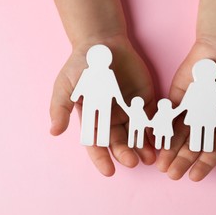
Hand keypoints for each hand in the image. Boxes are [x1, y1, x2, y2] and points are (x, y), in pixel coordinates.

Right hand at [50, 35, 156, 175]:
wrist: (103, 43)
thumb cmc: (81, 65)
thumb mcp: (66, 85)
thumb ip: (61, 108)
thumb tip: (54, 132)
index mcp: (94, 119)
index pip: (97, 144)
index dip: (102, 158)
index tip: (109, 171)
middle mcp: (112, 118)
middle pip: (120, 141)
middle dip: (126, 153)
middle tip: (134, 162)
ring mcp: (130, 110)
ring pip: (138, 134)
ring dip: (144, 146)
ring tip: (151, 157)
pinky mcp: (146, 100)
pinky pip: (152, 117)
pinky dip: (156, 128)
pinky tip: (161, 138)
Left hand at [156, 39, 215, 180]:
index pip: (213, 150)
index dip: (204, 164)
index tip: (194, 176)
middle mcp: (205, 123)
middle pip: (192, 147)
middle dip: (182, 161)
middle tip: (171, 174)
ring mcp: (190, 113)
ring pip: (178, 136)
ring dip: (169, 151)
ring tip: (161, 165)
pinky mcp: (176, 102)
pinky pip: (168, 118)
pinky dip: (162, 130)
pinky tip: (155, 142)